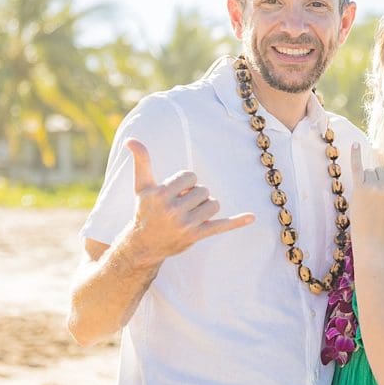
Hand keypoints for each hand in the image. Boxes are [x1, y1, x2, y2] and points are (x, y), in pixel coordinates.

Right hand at [126, 139, 254, 264]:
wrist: (143, 245)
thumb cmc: (144, 210)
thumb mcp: (141, 186)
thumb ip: (141, 161)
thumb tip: (131, 139)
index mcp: (161, 195)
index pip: (190, 176)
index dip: (185, 182)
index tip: (174, 193)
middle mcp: (173, 210)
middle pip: (203, 190)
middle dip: (195, 195)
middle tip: (180, 206)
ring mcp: (186, 224)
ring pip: (213, 203)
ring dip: (205, 207)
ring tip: (190, 215)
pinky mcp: (197, 236)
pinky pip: (221, 226)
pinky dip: (237, 222)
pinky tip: (251, 217)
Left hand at [349, 143, 383, 237]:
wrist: (371, 234)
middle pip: (381, 169)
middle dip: (379, 180)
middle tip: (377, 198)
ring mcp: (372, 186)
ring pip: (370, 171)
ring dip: (368, 181)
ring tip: (369, 198)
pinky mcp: (359, 188)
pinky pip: (357, 167)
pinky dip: (355, 155)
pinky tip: (356, 144)